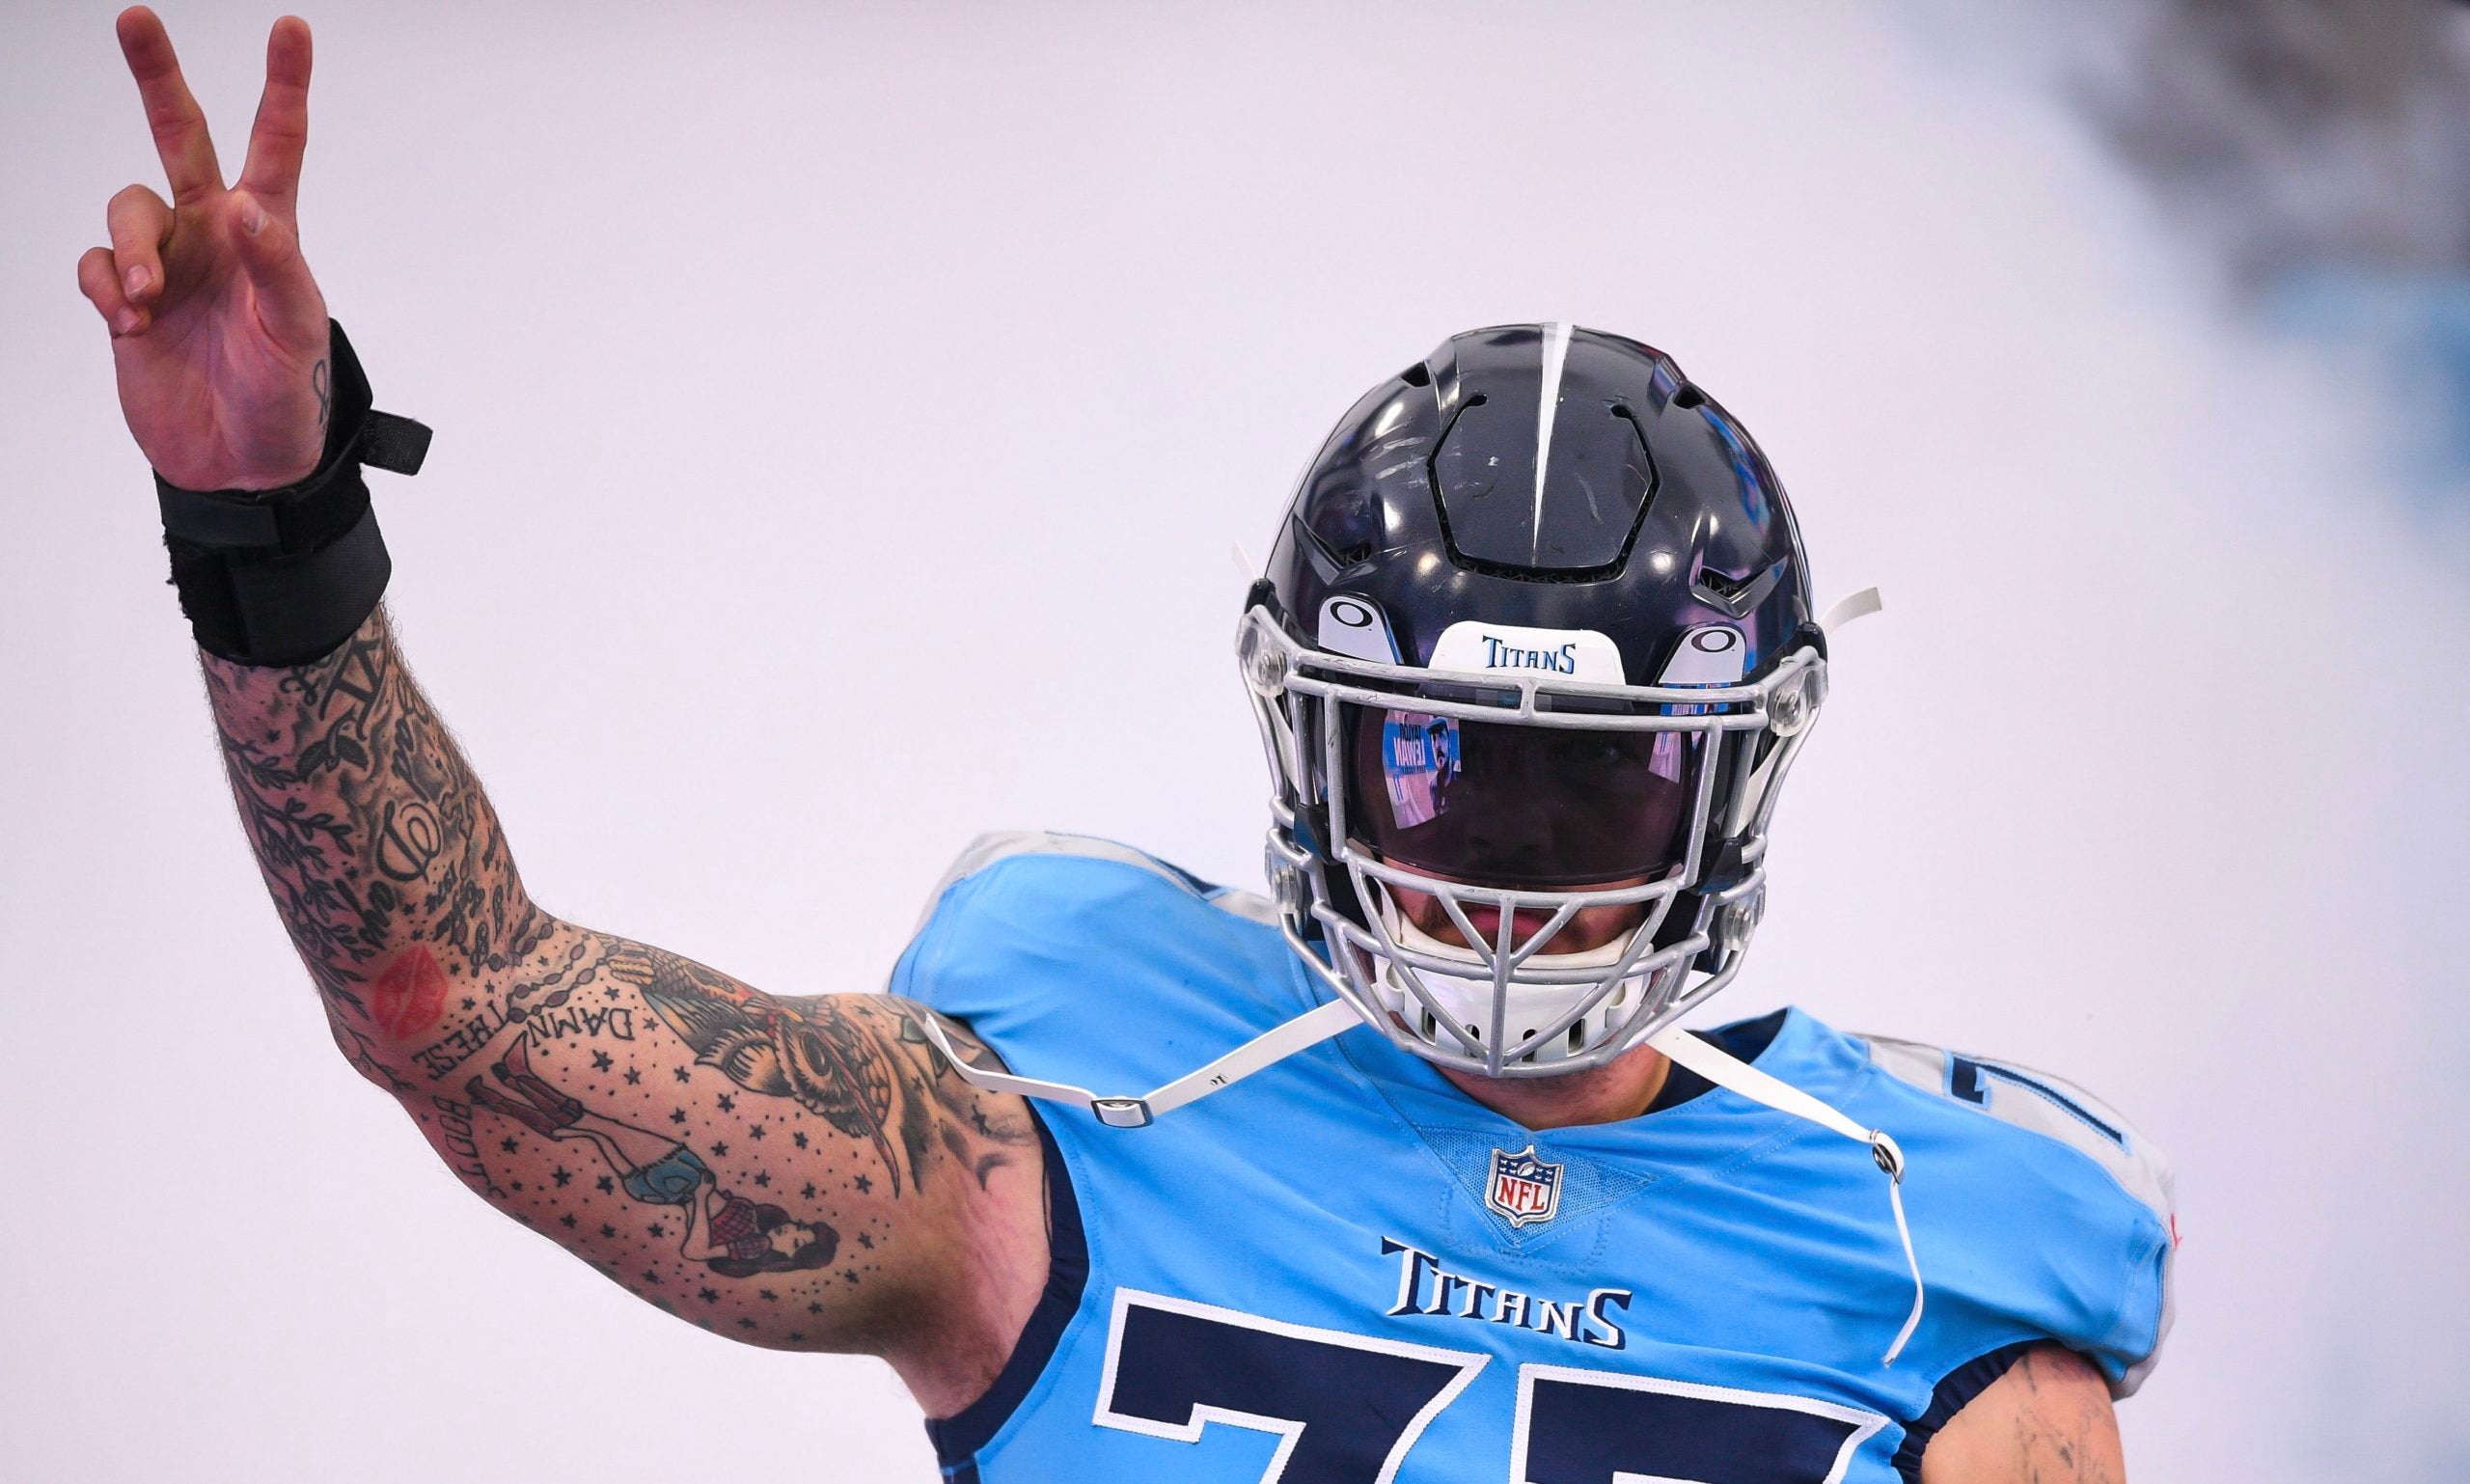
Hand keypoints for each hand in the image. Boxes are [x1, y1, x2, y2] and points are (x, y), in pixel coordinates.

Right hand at [80, 8, 330, 491]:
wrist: (241, 465)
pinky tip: (128, 325)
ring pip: (126, 206)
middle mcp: (214, 232)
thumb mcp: (295, 331)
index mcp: (268, 231)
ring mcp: (167, 262)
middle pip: (180, 136)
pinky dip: (104, 287)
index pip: (277, 146)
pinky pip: (95, 262)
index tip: (291, 28)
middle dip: (156, 77)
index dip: (283, 86)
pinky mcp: (124, 299)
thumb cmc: (285, 397)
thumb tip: (244, 208)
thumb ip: (275, 265)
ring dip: (129, 248)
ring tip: (144, 302)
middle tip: (136, 18)